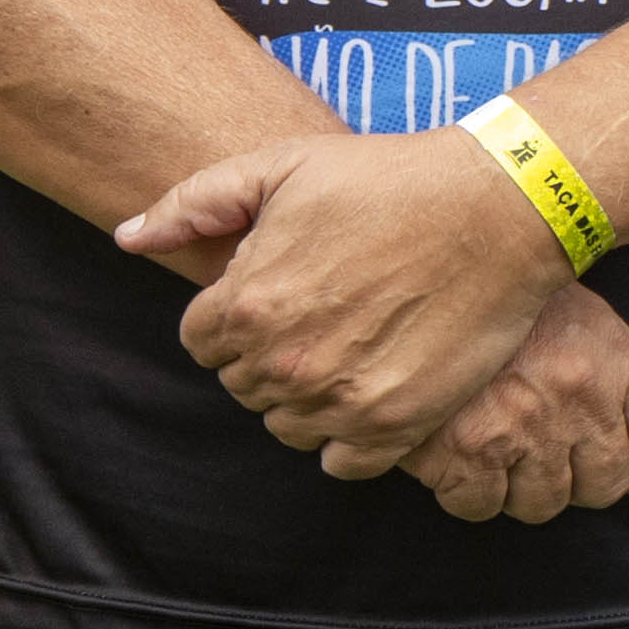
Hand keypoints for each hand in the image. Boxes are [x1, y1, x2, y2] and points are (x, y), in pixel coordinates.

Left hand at [118, 127, 580, 479]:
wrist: (501, 205)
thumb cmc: (393, 178)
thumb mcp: (285, 165)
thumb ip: (194, 202)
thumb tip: (126, 237)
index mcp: (246, 304)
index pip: (201, 342)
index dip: (237, 314)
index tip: (283, 291)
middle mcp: (284, 362)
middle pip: (243, 385)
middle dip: (271, 353)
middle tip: (326, 313)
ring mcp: (340, 399)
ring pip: (287, 425)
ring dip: (308, 396)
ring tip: (353, 348)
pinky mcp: (394, 423)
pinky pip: (341, 462)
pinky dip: (349, 438)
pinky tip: (373, 389)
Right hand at [397, 281, 628, 521]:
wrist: (431, 276)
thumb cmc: (502, 296)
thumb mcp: (576, 313)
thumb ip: (606, 369)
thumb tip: (622, 432)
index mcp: (614, 358)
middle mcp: (581, 397)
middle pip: (607, 485)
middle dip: (579, 483)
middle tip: (548, 459)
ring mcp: (526, 427)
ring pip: (542, 504)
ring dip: (519, 489)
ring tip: (497, 448)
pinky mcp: (466, 450)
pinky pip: (479, 505)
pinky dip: (466, 491)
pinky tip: (454, 453)